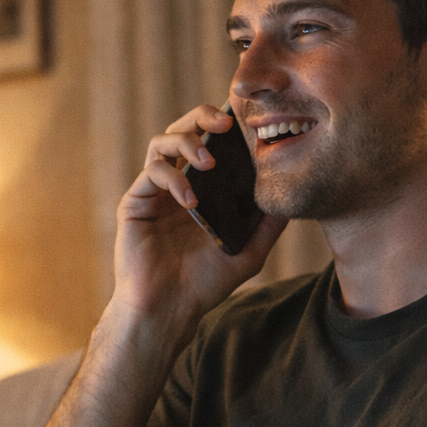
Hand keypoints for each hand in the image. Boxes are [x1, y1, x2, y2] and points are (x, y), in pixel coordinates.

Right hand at [112, 104, 286, 325]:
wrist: (170, 309)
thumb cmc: (205, 283)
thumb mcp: (249, 252)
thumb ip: (268, 225)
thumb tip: (291, 196)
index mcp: (202, 188)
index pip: (211, 143)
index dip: (224, 124)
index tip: (246, 119)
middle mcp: (177, 183)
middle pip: (183, 129)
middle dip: (203, 117)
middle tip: (226, 123)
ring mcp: (154, 191)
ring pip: (162, 142)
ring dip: (187, 142)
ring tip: (208, 160)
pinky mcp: (135, 202)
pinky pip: (152, 172)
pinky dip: (174, 177)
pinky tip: (191, 199)